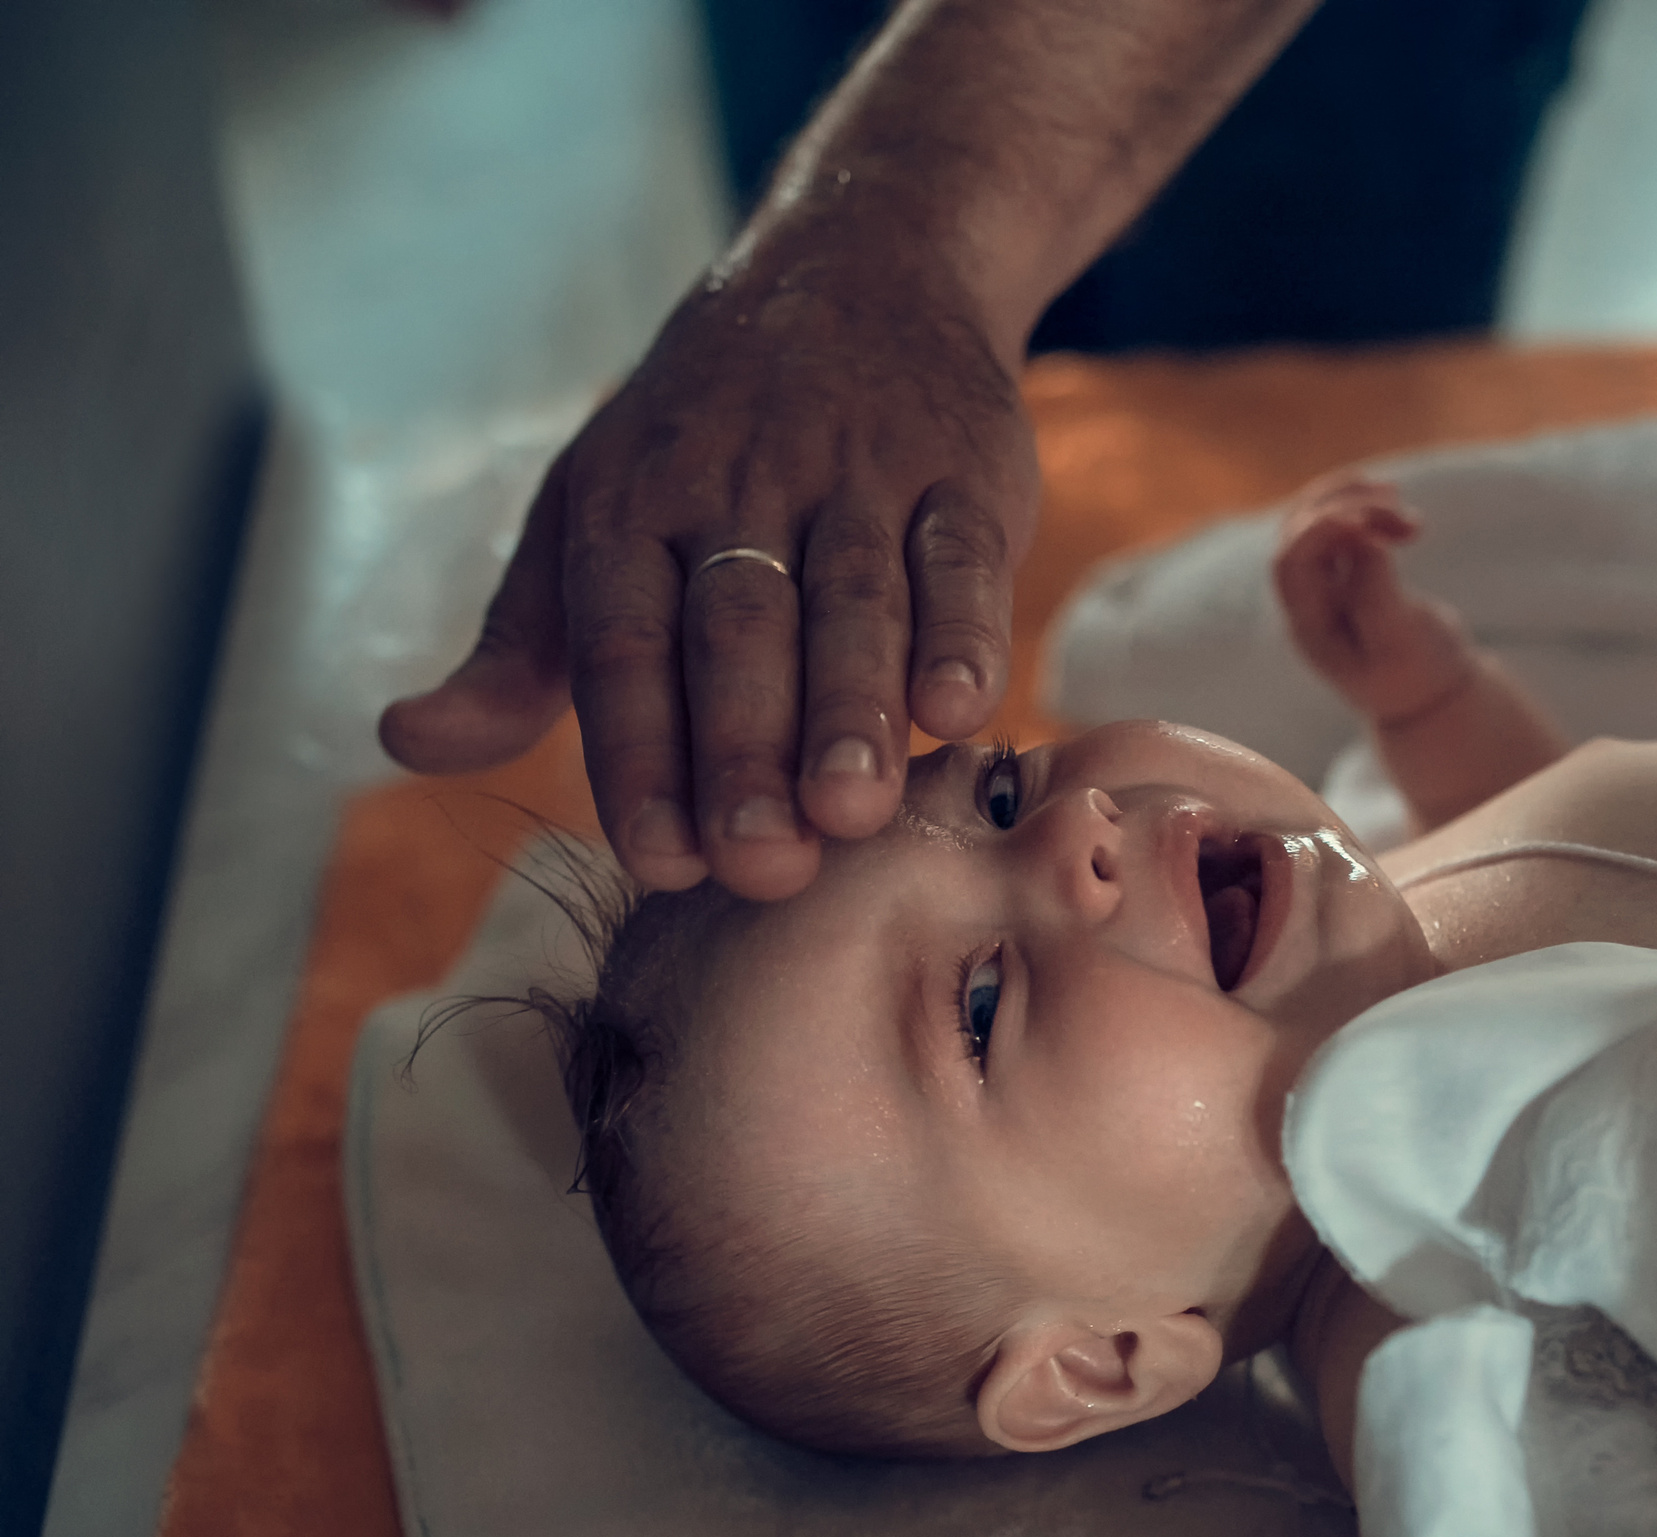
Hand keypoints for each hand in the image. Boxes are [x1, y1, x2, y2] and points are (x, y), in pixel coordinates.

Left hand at [378, 232, 1038, 899]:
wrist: (861, 265)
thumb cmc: (705, 434)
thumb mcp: (588, 515)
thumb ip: (519, 649)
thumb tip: (407, 742)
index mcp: (631, 504)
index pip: (626, 643)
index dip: (642, 756)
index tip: (661, 864)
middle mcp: (740, 481)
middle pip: (739, 631)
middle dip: (746, 751)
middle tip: (764, 864)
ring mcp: (858, 470)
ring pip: (853, 597)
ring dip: (852, 708)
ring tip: (854, 811)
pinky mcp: (962, 468)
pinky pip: (960, 554)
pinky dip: (962, 630)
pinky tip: (957, 711)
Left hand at [1274, 476, 1474, 725]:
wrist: (1429, 691)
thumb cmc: (1417, 672)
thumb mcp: (1401, 641)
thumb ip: (1377, 594)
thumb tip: (1364, 540)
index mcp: (1309, 626)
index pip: (1293, 563)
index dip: (1321, 528)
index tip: (1367, 519)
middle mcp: (1305, 602)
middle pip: (1298, 533)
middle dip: (1344, 505)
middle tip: (1398, 504)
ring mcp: (1320, 585)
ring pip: (1313, 520)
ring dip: (1350, 497)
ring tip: (1395, 495)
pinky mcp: (1342, 572)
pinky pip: (1334, 524)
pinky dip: (1359, 503)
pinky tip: (1392, 497)